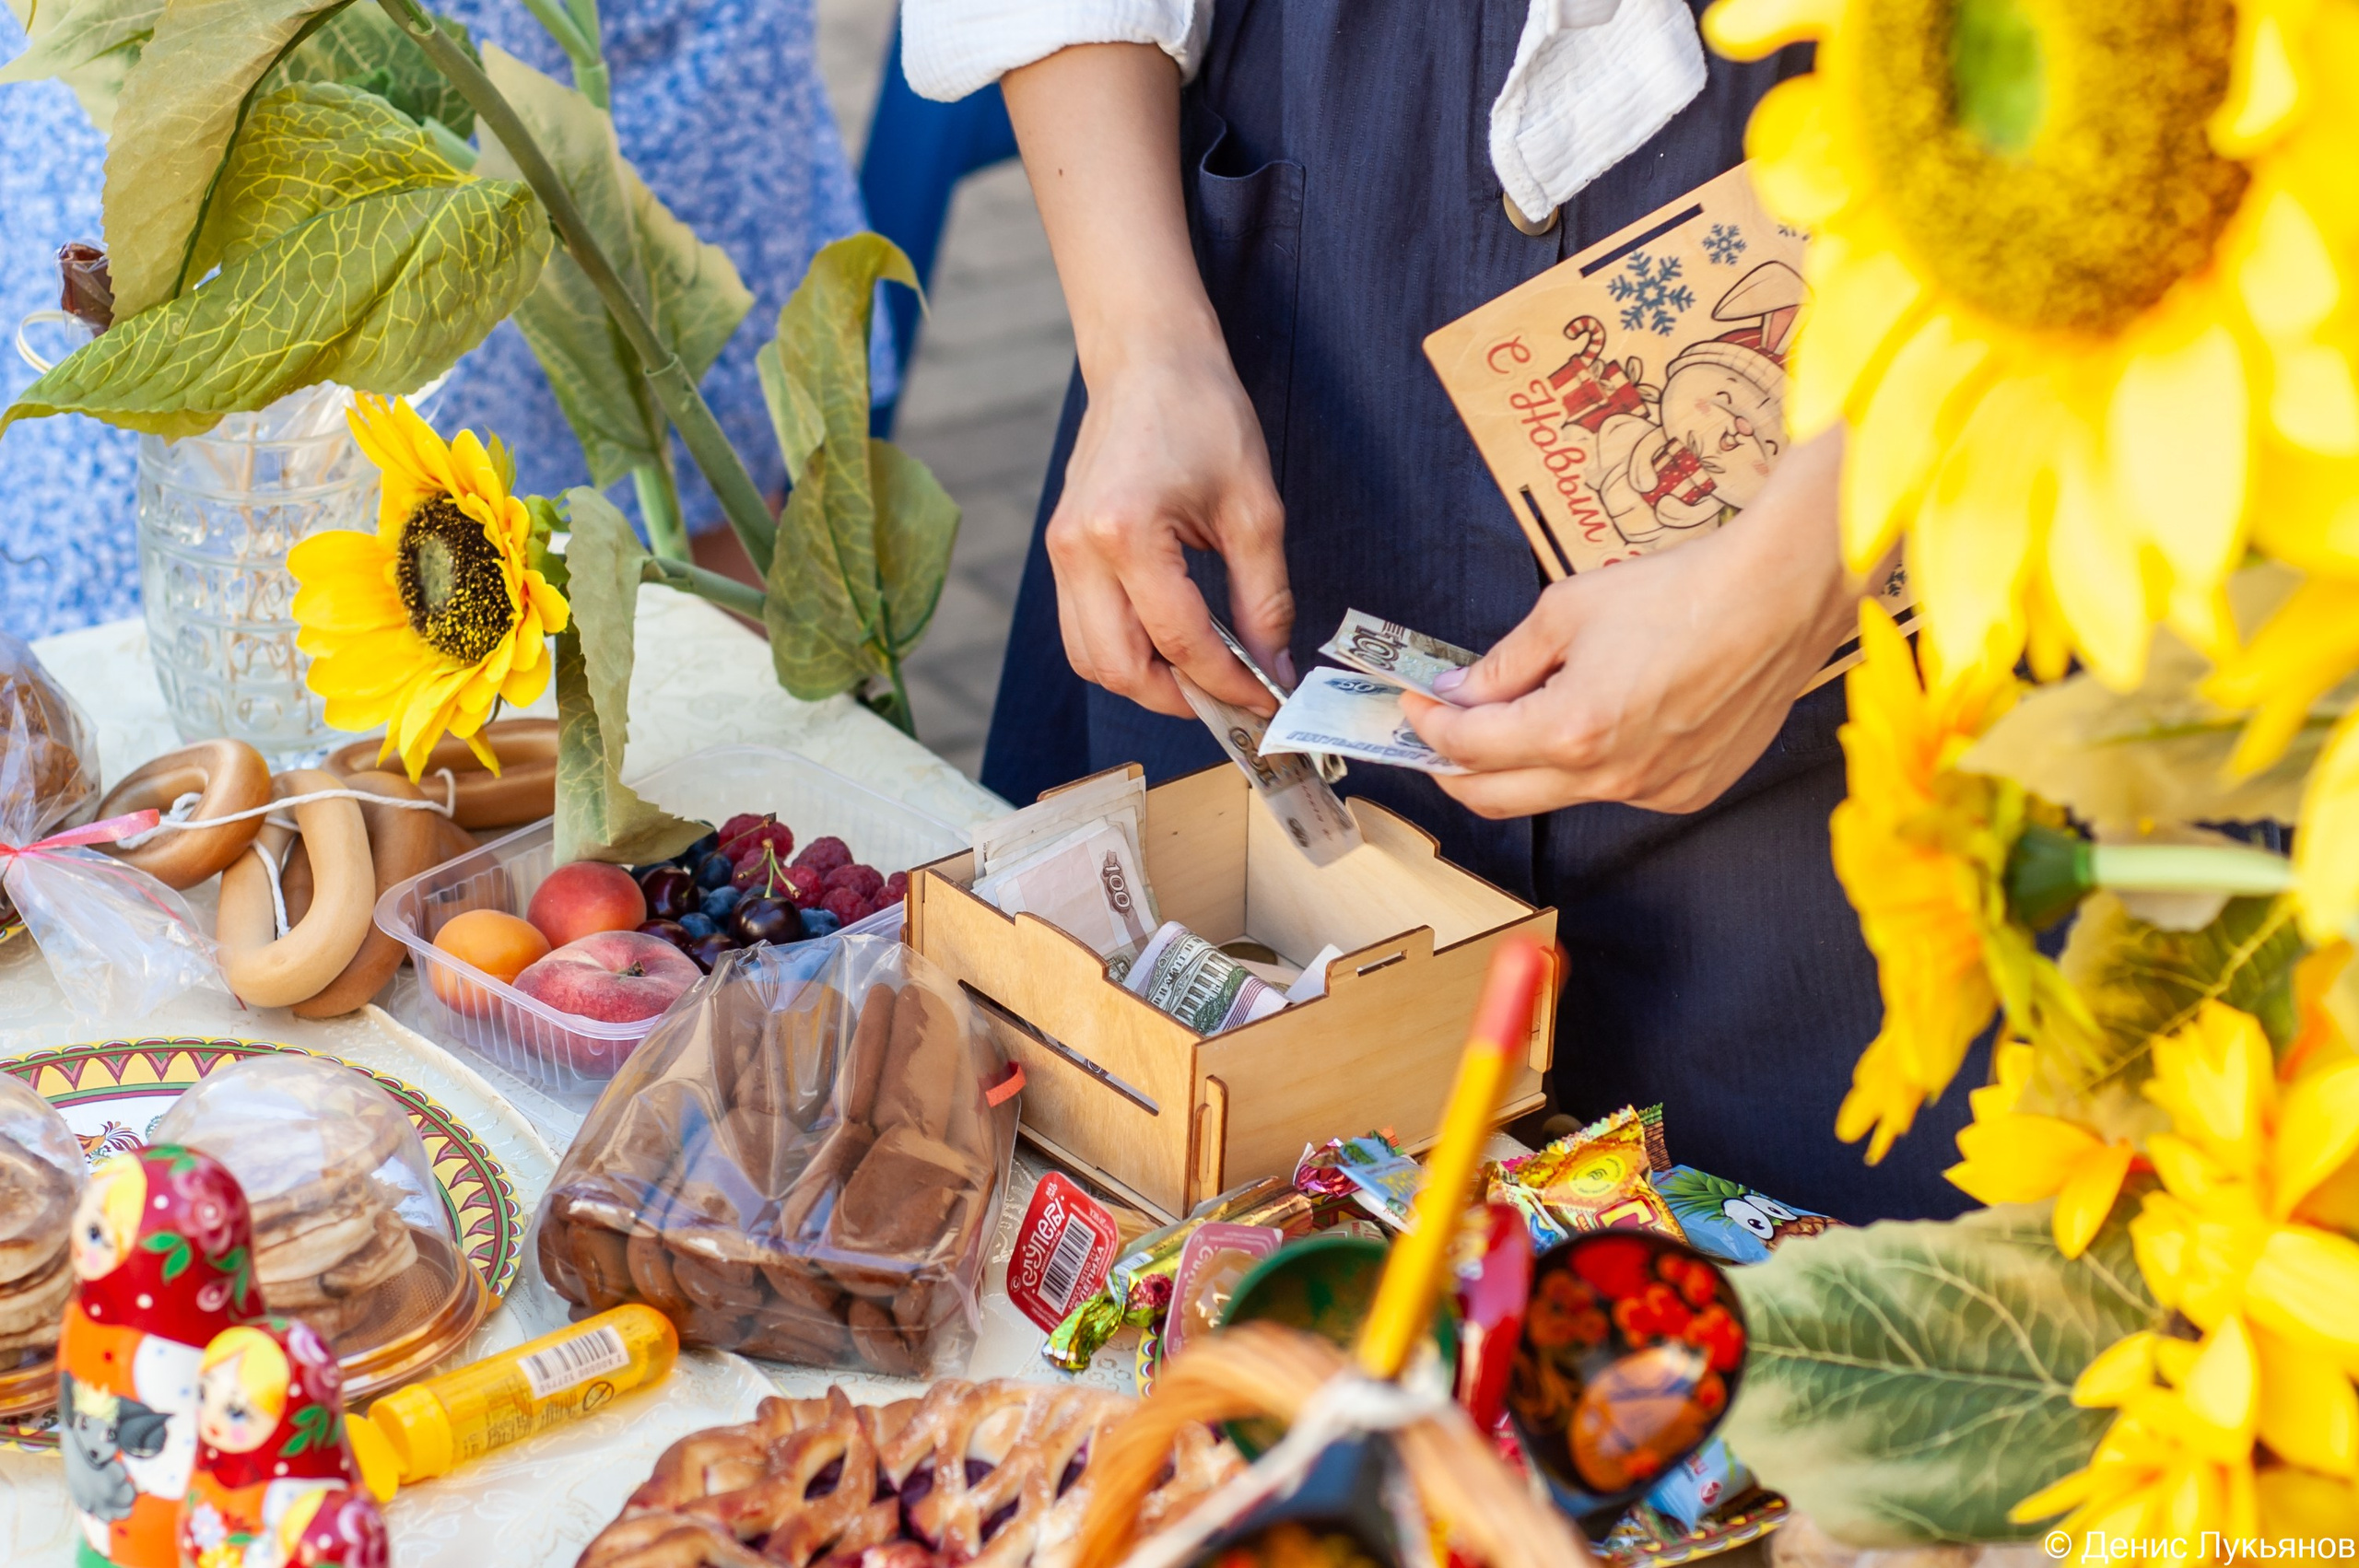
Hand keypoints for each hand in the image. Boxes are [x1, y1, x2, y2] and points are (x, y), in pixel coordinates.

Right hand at [1004, 42, 1292, 717]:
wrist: (1147, 358)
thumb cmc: (1202, 413)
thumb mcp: (1255, 508)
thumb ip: (1264, 599)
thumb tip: (1272, 668)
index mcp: (1127, 534)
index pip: (1180, 641)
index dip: (1229, 684)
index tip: (1268, 700)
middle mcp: (1078, 550)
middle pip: (1117, 668)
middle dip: (1179, 699)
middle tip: (1232, 701)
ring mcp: (1059, 552)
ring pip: (1090, 658)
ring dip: (1145, 680)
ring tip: (1202, 676)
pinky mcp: (1059, 550)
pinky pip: (1082, 627)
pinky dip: (1124, 649)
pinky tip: (1171, 642)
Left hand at [1402, 429, 1859, 816]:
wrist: (1778, 599)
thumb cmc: (1683, 593)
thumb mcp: (1568, 610)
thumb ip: (1505, 661)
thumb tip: (1461, 688)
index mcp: (1571, 729)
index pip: (1468, 749)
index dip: (1428, 727)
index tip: (1416, 706)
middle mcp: (1610, 776)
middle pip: (1498, 799)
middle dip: (1454, 770)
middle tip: (1437, 738)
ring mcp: (1653, 792)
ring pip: (1559, 794)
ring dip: (1526, 764)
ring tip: (1525, 713)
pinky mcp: (1689, 792)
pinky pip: (1617, 790)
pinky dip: (1591, 763)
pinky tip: (1603, 718)